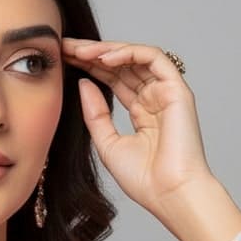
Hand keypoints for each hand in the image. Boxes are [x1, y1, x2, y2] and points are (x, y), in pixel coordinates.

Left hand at [61, 38, 215, 217]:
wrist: (169, 194)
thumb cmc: (144, 179)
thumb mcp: (107, 143)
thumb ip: (96, 114)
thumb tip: (84, 83)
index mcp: (141, 113)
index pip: (112, 80)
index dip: (88, 67)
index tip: (63, 59)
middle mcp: (155, 99)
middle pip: (122, 66)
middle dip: (93, 53)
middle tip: (66, 46)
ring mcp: (167, 93)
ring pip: (136, 57)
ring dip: (107, 50)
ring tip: (81, 51)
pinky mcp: (177, 89)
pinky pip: (154, 58)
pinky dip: (129, 53)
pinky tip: (105, 57)